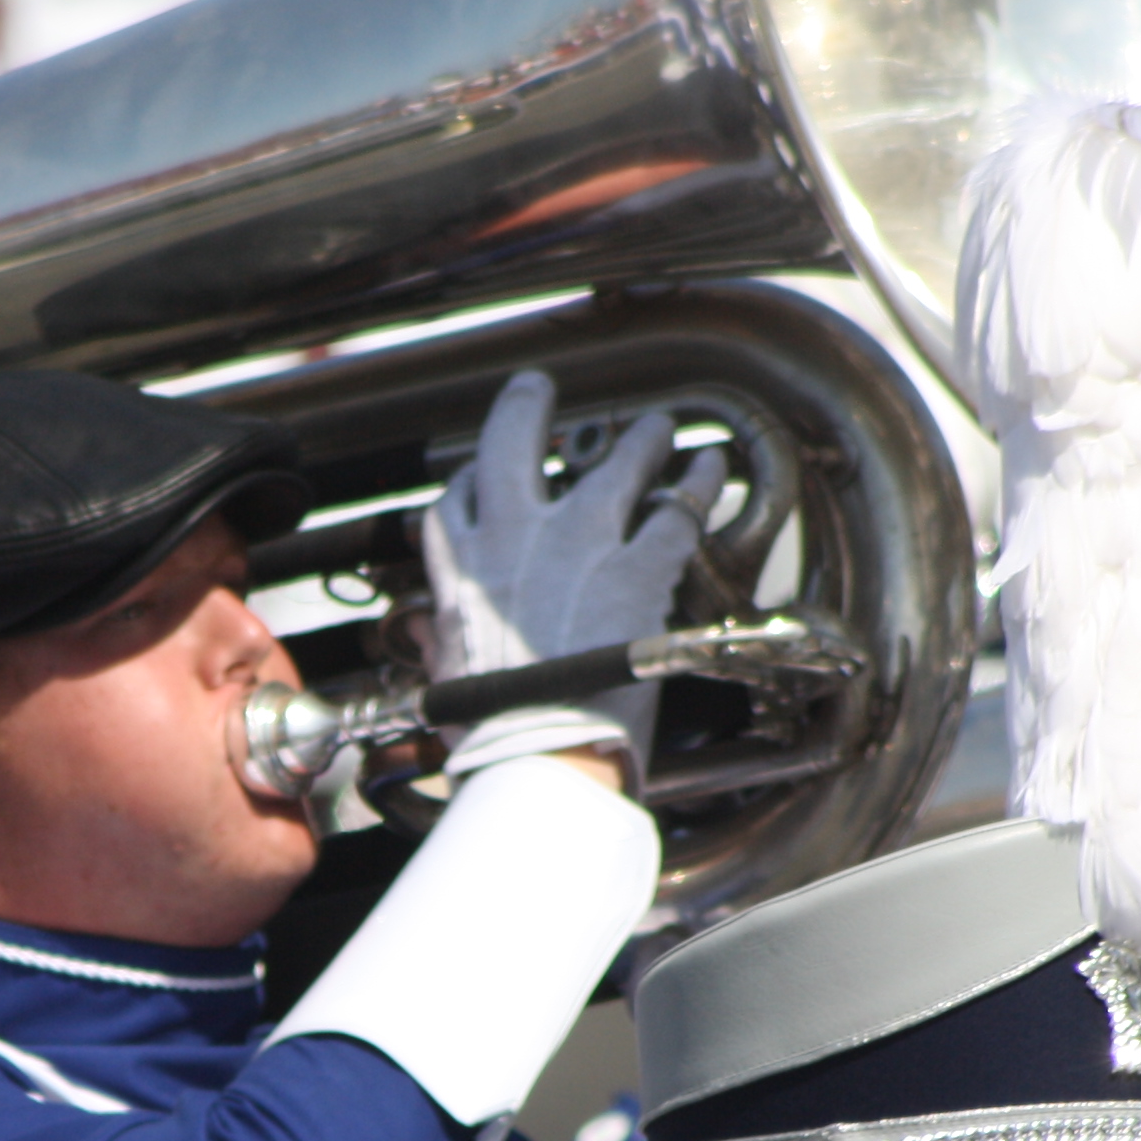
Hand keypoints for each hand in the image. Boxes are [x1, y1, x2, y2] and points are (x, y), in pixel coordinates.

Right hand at [419, 369, 719, 774]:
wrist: (540, 752)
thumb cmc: (490, 729)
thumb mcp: (447, 673)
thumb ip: (442, 638)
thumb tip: (429, 630)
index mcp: (461, 567)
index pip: (459, 496)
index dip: (477, 475)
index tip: (490, 471)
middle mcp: (514, 537)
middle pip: (514, 440)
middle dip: (526, 405)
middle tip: (539, 387)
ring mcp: (579, 545)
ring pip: (612, 463)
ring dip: (637, 440)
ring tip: (655, 428)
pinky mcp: (638, 569)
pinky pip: (675, 508)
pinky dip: (698, 484)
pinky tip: (711, 469)